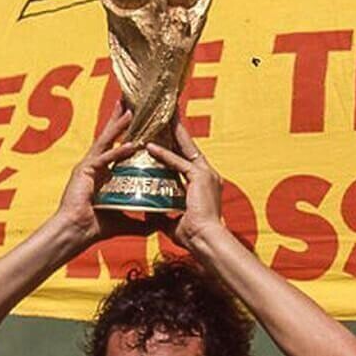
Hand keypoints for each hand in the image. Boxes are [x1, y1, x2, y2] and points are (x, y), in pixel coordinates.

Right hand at [53, 105, 144, 243]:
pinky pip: (104, 158)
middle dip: (120, 120)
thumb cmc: (95, 227)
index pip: (118, 148)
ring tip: (130, 110)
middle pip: (110, 138)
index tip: (139, 121)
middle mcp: (95, 165)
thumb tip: (159, 223)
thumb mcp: (125, 221)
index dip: (128, 134)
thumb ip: (142, 221)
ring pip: (106, 142)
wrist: (76, 233)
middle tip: (130, 101)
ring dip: (118, 126)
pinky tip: (131, 144)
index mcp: (103, 173)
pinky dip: (117, 152)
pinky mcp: (84, 171)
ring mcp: (88, 166)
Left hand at [145, 121, 222, 248]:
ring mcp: (207, 174)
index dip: (175, 146)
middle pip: (188, 147)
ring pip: (185, 147)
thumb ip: (162, 212)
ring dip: (172, 132)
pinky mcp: (201, 177)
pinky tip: (150, 146)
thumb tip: (146, 209)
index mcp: (205, 184)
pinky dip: (163, 154)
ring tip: (161, 116)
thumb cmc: (194, 237)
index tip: (165, 134)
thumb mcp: (172, 221)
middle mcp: (208, 175)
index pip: (187, 159)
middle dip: (176, 130)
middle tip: (166, 113)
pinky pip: (178, 162)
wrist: (207, 242)